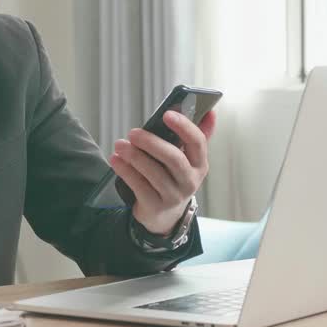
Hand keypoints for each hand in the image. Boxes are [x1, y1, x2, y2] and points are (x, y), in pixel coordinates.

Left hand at [110, 110, 216, 235]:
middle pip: (174, 159)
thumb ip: (194, 135)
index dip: (184, 127)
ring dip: (134, 156)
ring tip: (120, 145)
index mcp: (200, 164)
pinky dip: (125, 171)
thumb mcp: (187, 159)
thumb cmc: (173, 177)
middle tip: (133, 132)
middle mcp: (190, 181)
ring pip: (154, 173)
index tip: (167, 114)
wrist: (165, 215)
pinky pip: (139, 186)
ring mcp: (173, 196)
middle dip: (152, 143)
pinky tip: (116, 160)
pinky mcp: (155, 206)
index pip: (198, 142)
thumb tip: (210, 111)